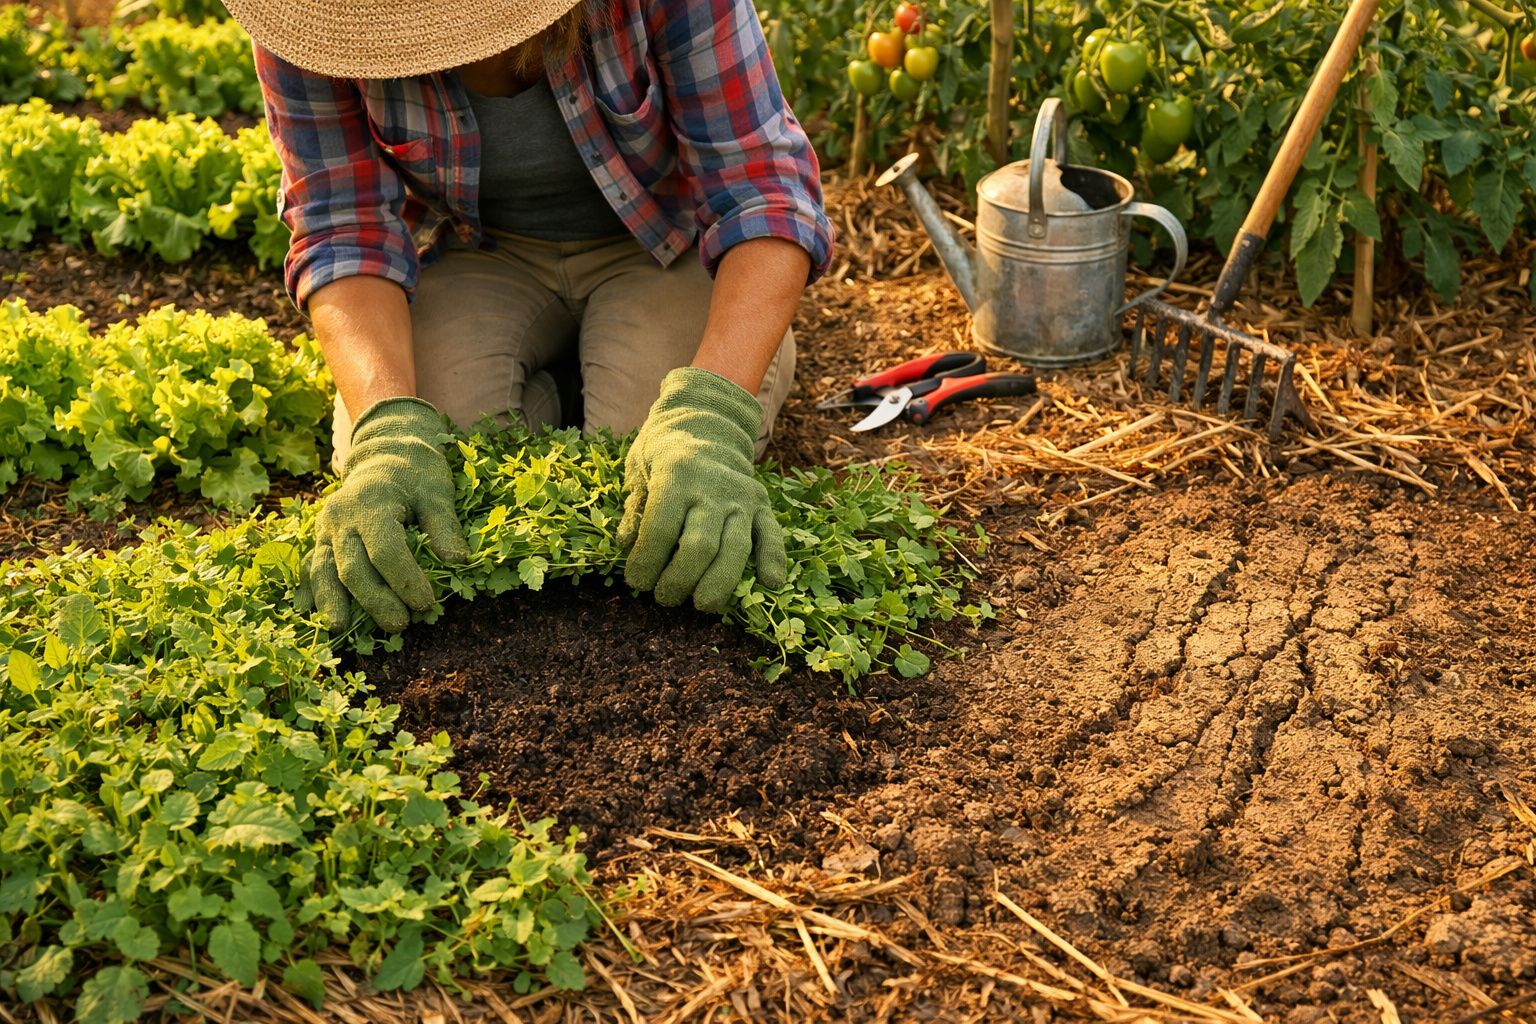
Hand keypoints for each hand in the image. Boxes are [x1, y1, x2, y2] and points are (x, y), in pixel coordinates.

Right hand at [297, 397, 469, 631]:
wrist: (385, 455)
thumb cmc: (416, 475)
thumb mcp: (436, 493)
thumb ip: (444, 526)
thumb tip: (458, 562)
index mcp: (372, 502)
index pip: (386, 549)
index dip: (405, 579)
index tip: (426, 603)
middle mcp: (342, 516)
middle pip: (353, 566)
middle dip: (375, 599)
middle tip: (400, 626)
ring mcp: (326, 528)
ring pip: (323, 568)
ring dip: (331, 601)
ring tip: (339, 629)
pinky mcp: (320, 538)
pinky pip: (310, 565)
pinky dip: (309, 589)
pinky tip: (305, 612)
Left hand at [619, 368, 786, 611]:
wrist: (706, 421)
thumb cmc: (663, 453)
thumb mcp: (639, 470)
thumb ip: (634, 508)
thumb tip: (625, 544)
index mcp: (676, 475)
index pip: (660, 529)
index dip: (646, 562)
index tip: (636, 582)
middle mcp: (712, 486)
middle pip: (699, 545)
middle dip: (679, 580)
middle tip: (664, 598)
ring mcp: (741, 496)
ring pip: (735, 547)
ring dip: (719, 583)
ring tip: (702, 604)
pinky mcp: (761, 504)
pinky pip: (771, 534)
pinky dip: (773, 559)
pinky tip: (770, 584)